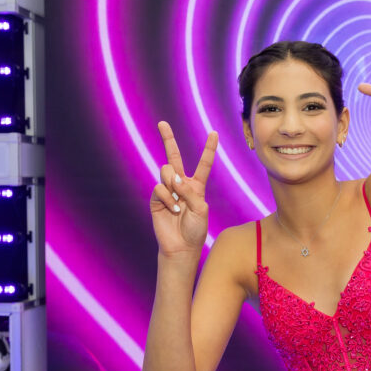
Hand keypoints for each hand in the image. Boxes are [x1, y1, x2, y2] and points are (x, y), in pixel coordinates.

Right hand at [150, 121, 216, 255]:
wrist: (180, 247)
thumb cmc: (195, 230)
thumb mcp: (201, 210)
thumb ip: (190, 191)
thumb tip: (173, 177)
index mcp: (197, 186)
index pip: (203, 164)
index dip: (209, 148)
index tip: (213, 132)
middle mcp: (181, 185)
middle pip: (174, 157)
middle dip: (168, 139)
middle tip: (162, 123)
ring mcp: (167, 190)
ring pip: (166, 172)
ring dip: (173, 184)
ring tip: (178, 203)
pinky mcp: (156, 199)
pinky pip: (160, 189)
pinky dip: (168, 199)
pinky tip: (173, 211)